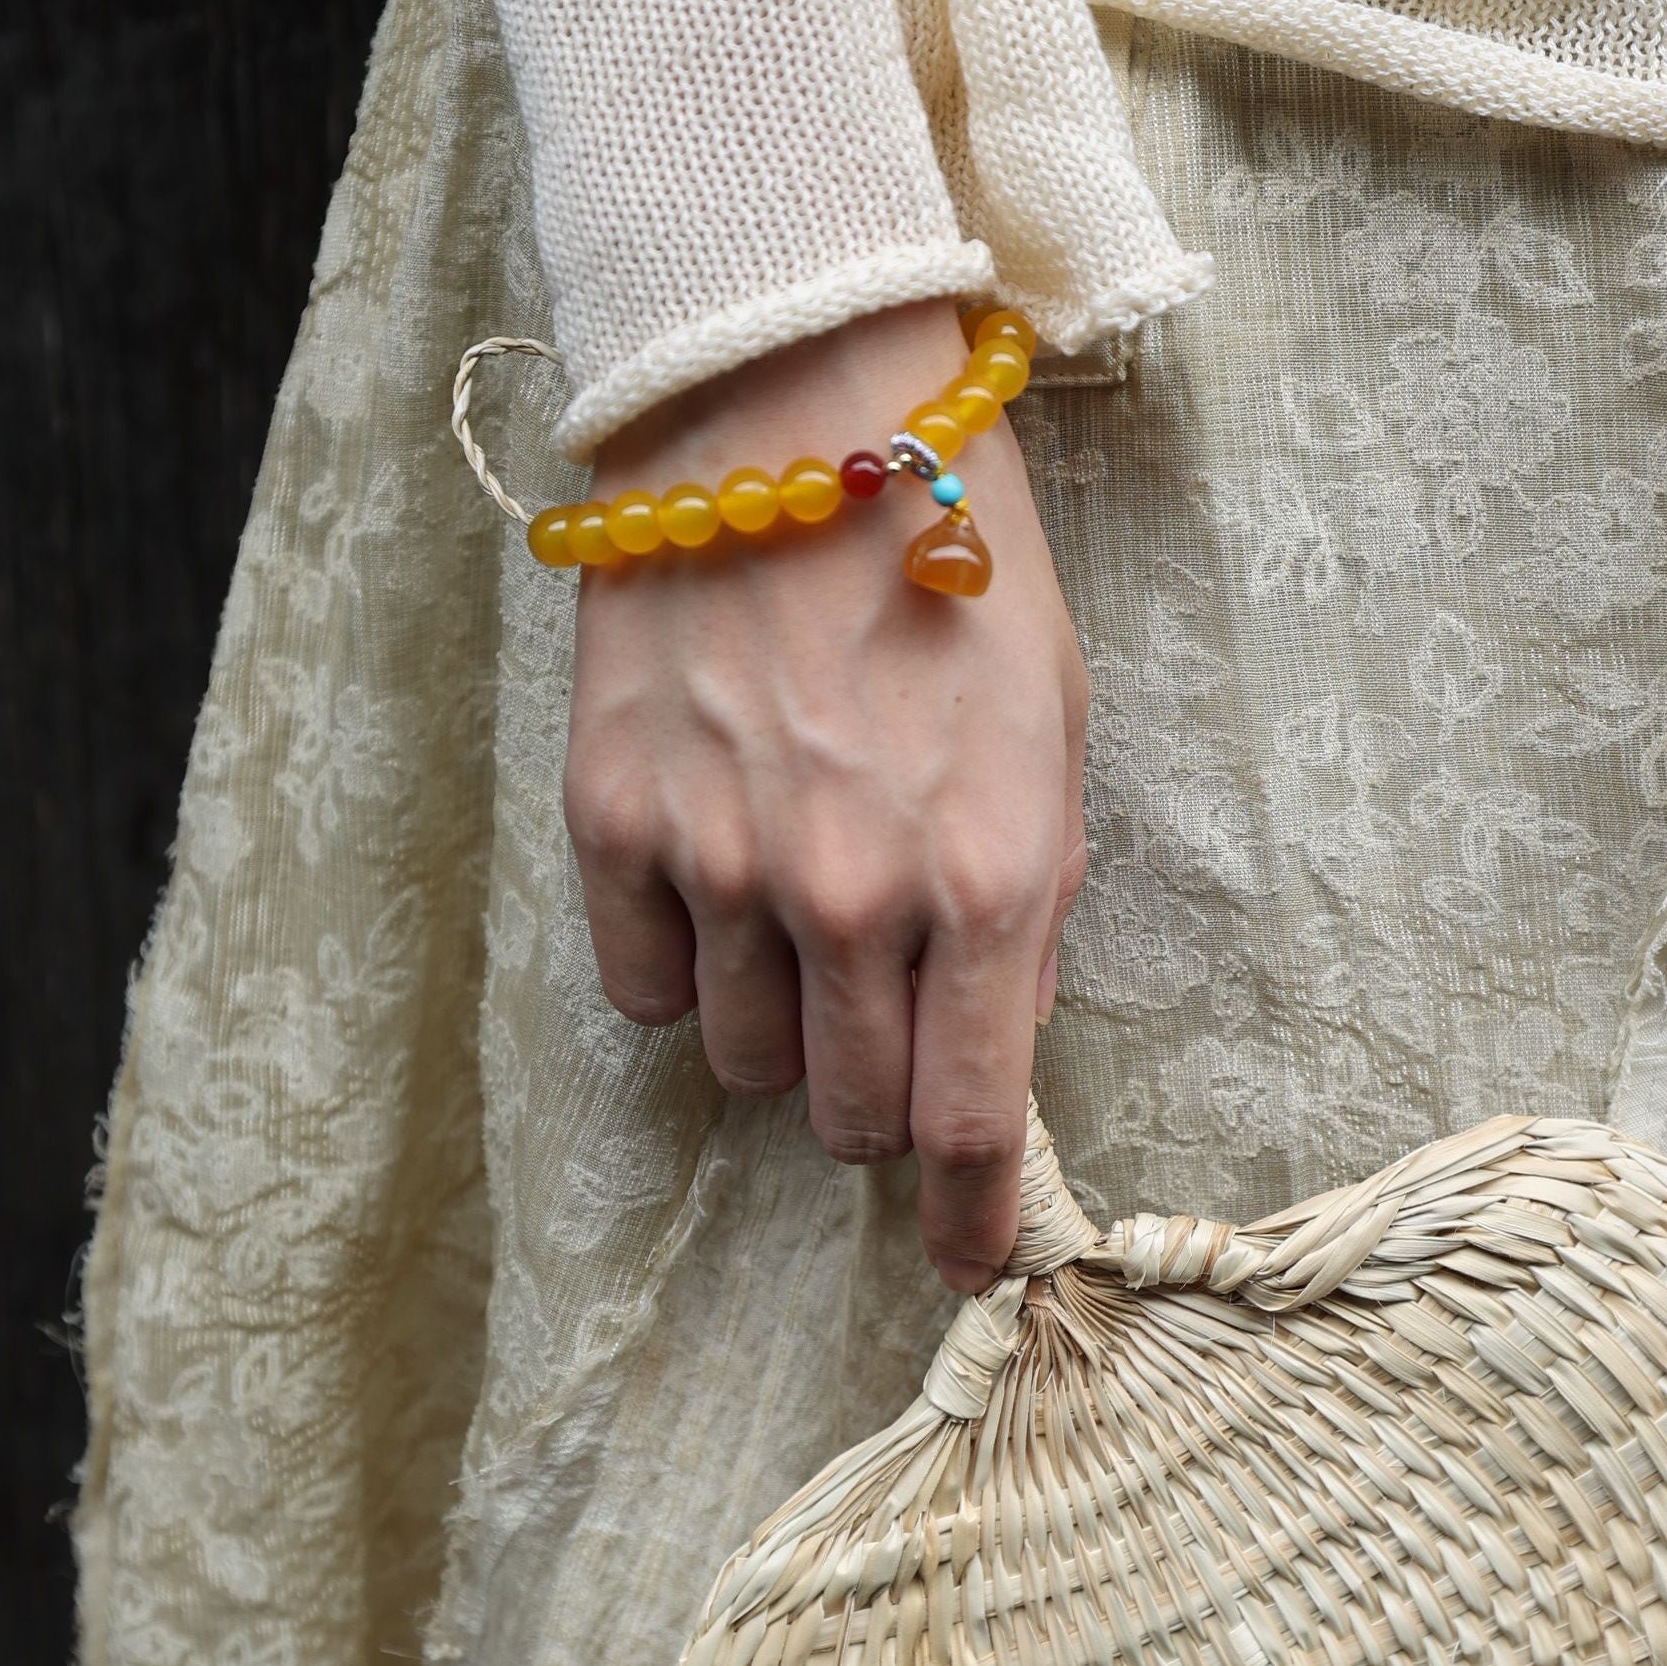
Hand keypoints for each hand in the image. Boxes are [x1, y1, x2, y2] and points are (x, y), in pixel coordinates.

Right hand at [564, 300, 1086, 1289]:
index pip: (973, 1125)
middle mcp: (854, 893)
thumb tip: (989, 1043)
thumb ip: (1029, 904)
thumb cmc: (954, 556)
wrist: (792, 402)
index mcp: (993, 876)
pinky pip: (638, 988)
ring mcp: (721, 862)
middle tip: (884, 1011)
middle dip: (877, 1095)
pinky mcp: (613, 818)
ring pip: (740, 1064)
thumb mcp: (1053, 732)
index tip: (964, 1263)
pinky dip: (677, 969)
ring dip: (778, 1030)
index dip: (967, 1220)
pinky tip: (709, 887)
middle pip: (850, 1114)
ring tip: (795, 922)